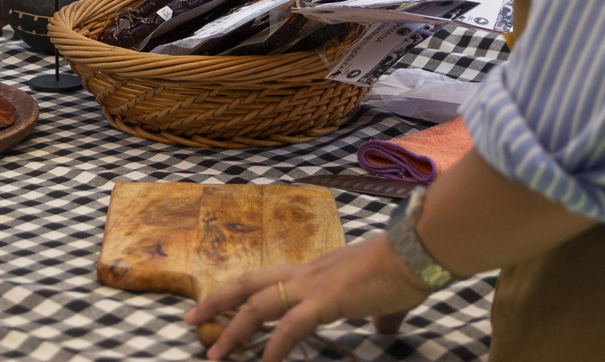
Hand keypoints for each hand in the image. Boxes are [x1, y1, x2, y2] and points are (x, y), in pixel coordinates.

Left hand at [185, 235, 430, 361]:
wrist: (416, 252)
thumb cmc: (402, 272)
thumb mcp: (382, 299)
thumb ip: (378, 316)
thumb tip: (384, 329)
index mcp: (313, 272)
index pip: (263, 279)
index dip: (237, 292)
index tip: (214, 305)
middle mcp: (304, 274)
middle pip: (246, 283)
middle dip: (214, 302)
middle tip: (188, 320)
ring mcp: (312, 286)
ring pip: (257, 305)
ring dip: (231, 331)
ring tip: (213, 355)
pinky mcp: (327, 300)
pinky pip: (291, 327)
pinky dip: (274, 347)